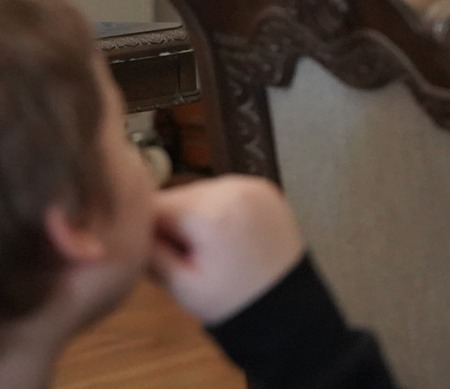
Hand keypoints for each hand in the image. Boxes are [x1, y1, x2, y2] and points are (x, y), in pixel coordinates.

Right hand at [150, 175, 305, 325]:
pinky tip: (222, 238)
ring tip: (203, 250)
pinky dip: (215, 209)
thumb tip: (123, 229)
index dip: (143, 229)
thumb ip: (150, 253)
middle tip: (181, 257)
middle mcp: (234, 187)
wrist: (287, 304)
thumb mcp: (181, 285)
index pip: (154, 206)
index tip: (146, 251)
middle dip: (170, 222)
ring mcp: (253, 184)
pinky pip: (224, 192)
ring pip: (199, 192)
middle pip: (178, 196)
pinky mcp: (265, 187)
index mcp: (212, 212)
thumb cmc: (231, 301)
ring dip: (192, 214)